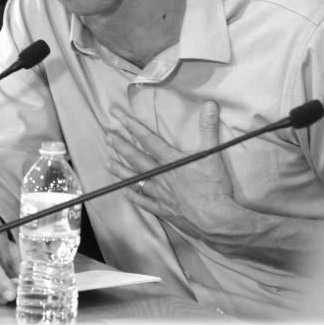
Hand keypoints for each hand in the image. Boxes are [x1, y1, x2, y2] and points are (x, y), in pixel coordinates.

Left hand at [104, 101, 239, 242]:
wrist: (215, 220)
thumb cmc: (214, 187)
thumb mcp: (212, 154)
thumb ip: (209, 128)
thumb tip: (209, 104)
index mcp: (171, 161)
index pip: (149, 139)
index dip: (134, 127)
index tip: (120, 118)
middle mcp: (161, 176)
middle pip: (136, 158)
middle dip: (121, 146)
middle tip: (108, 137)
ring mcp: (160, 194)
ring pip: (136, 179)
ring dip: (121, 170)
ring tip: (108, 163)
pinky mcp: (163, 209)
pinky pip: (144, 202)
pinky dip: (134, 196)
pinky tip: (126, 192)